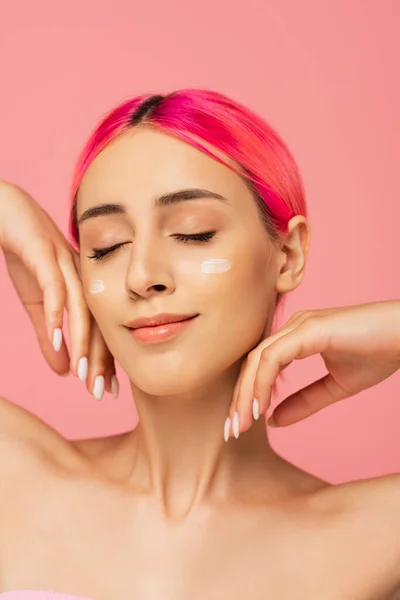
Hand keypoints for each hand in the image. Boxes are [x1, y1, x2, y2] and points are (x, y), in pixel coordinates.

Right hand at [0, 181, 117, 398]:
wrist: (4, 212)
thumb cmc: (25, 255)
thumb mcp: (35, 303)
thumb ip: (48, 335)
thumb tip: (63, 371)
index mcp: (85, 288)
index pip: (100, 329)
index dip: (105, 361)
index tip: (107, 392)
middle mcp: (82, 276)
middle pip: (98, 322)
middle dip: (101, 359)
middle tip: (102, 393)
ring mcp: (66, 262)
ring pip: (81, 306)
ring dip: (83, 341)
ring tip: (83, 373)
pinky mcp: (44, 251)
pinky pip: (54, 284)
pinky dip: (55, 311)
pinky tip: (55, 337)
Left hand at [226, 301, 399, 437]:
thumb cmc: (379, 355)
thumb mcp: (335, 387)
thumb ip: (305, 402)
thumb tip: (273, 421)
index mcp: (296, 338)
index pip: (260, 366)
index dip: (247, 395)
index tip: (240, 426)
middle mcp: (293, 328)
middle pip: (252, 363)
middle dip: (239, 398)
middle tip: (231, 431)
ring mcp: (299, 325)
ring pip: (257, 360)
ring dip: (246, 393)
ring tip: (241, 424)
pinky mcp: (309, 329)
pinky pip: (274, 357)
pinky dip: (262, 382)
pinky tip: (259, 407)